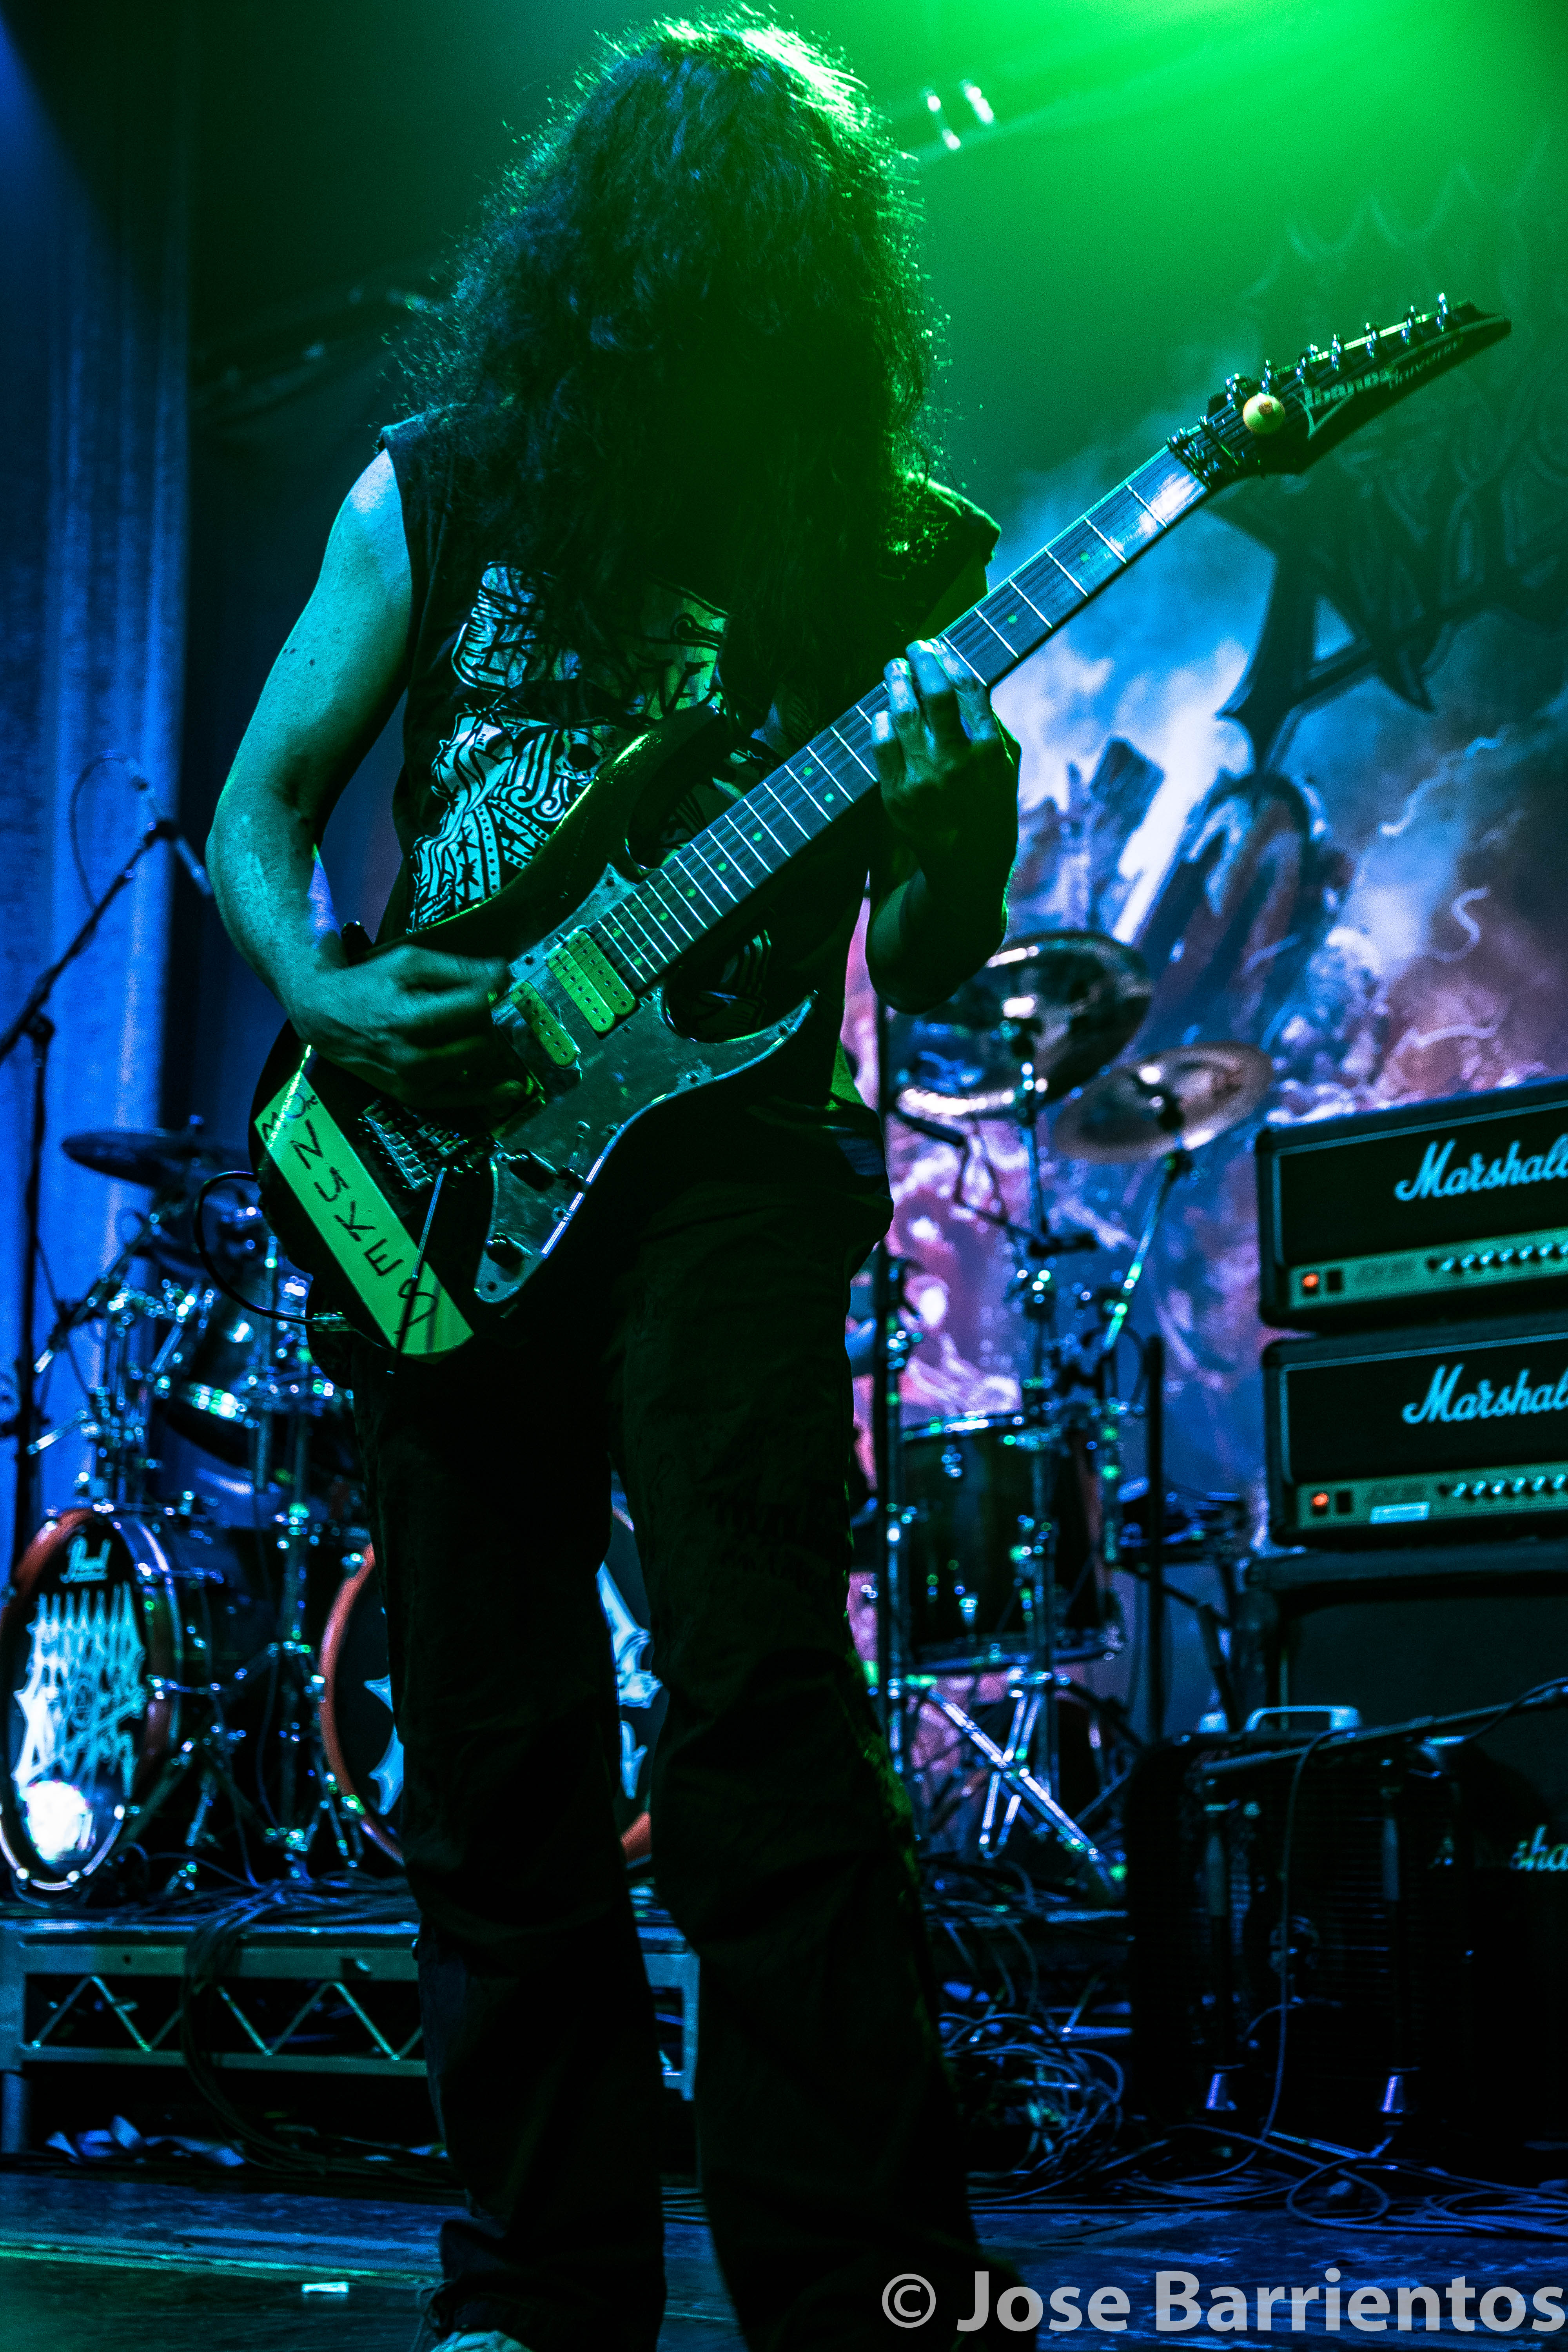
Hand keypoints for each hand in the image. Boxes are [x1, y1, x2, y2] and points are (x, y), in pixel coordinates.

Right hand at [288, 943, 531, 1115]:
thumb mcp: (409, 962)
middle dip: (485, 1016)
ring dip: (479, 1041)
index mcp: (410, 1018)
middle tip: (470, 1003)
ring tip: (461, 1026)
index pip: (476, 1006)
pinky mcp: (413, 1096)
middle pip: (482, 1037)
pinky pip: (464, 1097)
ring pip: (477, 1061)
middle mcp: (413, 1056)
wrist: (324, 1017)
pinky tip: (511, 1087)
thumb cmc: (368, 984)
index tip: (499, 978)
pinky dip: (489, 1091)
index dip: (494, 988)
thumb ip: (458, 967)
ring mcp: (414, 1081)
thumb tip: (503, 973)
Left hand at [870, 639, 1016, 866]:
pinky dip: (881, 722)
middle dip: (923, 661)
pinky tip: (883, 713)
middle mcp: (957, 761)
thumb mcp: (1007, 766)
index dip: (951, 660)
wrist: (968, 865)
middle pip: (935, 694)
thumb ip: (992, 724)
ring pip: (904, 715)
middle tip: (915, 648)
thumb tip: (966, 679)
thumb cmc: (990, 808)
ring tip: (895, 670)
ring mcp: (925, 779)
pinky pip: (881, 746)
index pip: (968, 688)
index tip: (941, 646)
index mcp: (990, 749)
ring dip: (897, 683)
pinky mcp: (898, 795)